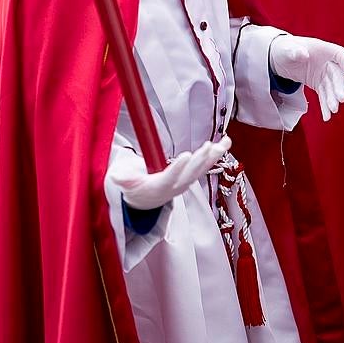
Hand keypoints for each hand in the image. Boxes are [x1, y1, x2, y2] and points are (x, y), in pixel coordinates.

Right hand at [111, 135, 231, 209]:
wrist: (145, 201)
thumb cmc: (133, 188)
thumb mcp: (124, 184)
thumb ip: (123, 179)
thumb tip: (117, 177)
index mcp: (158, 188)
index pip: (169, 178)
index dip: (178, 168)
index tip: (186, 155)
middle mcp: (175, 187)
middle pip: (190, 175)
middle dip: (200, 161)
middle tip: (208, 148)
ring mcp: (185, 182)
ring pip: (201, 170)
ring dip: (212, 157)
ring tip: (222, 144)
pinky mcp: (191, 175)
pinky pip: (205, 164)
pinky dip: (216, 153)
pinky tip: (226, 142)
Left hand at [270, 35, 343, 121]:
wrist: (280, 58)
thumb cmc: (285, 49)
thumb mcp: (287, 49)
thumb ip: (294, 51)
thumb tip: (303, 54)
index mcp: (323, 48)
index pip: (339, 54)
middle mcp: (327, 61)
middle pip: (337, 74)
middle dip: (339, 87)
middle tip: (340, 99)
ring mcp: (324, 74)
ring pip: (331, 87)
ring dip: (333, 99)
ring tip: (332, 110)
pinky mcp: (319, 84)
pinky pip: (324, 95)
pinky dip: (325, 105)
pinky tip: (326, 116)